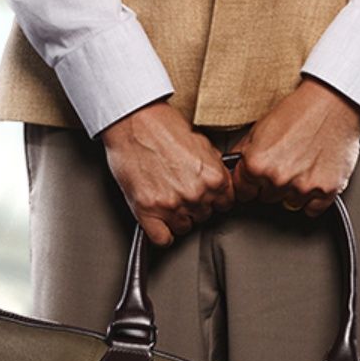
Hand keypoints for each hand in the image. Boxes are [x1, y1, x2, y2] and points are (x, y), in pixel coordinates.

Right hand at [99, 102, 234, 245]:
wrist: (133, 121)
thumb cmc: (163, 126)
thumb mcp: (202, 142)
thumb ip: (214, 167)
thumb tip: (220, 181)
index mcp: (214, 178)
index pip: (226, 204)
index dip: (214, 199)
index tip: (206, 195)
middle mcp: (196, 194)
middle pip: (205, 216)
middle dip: (195, 205)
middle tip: (181, 189)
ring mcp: (171, 205)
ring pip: (184, 228)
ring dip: (177, 217)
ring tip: (167, 197)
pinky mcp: (147, 211)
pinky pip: (162, 239)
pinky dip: (161, 233)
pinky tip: (158, 220)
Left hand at [232, 79, 359, 215]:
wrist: (333, 103)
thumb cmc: (299, 110)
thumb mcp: (260, 127)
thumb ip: (243, 152)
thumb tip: (234, 167)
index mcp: (256, 164)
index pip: (243, 192)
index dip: (250, 184)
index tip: (256, 179)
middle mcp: (278, 178)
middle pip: (267, 198)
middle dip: (273, 184)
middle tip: (285, 163)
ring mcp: (303, 187)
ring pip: (290, 204)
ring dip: (294, 191)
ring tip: (302, 166)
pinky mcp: (326, 190)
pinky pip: (312, 210)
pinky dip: (314, 198)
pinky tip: (314, 176)